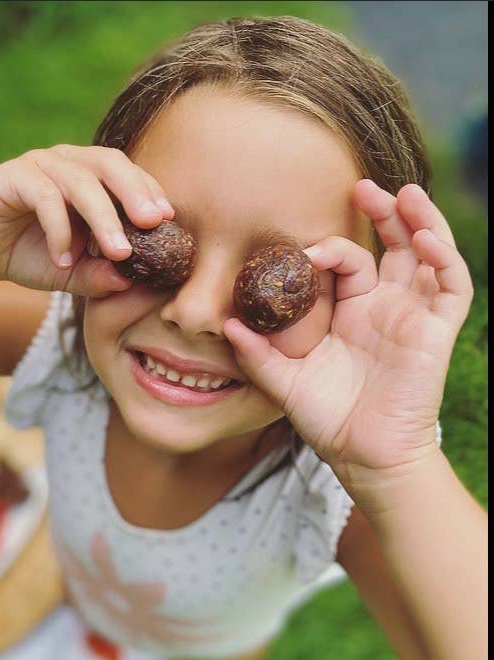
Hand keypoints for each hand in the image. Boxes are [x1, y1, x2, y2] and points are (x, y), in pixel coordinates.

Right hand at [0, 144, 174, 296]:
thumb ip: (98, 276)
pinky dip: (58, 229)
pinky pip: (44, 195)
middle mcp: (68, 163)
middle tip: (152, 223)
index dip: (150, 192)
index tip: (169, 222)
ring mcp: (40, 165)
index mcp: (89, 177)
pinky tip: (62, 259)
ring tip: (117, 253)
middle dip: (135, 192)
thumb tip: (131, 282)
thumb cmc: (26, 256)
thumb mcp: (69, 273)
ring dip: (103, 217)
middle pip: (110, 164)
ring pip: (81, 180)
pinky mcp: (12, 176)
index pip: (128, 175)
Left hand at [224, 181, 472, 478]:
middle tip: (360, 186)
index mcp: (348, 315)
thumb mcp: (284, 382)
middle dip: (380, 214)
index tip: (305, 247)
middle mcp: (383, 308)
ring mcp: (412, 316)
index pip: (344, 265)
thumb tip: (225, 326)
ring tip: (402, 192)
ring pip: (426, 255)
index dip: (329, 248)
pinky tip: (423, 236)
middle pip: (389, 248)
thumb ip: (257, 354)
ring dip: (418, 221)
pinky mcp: (437, 331)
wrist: (362, 455)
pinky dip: (443, 257)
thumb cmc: (327, 419)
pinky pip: (451, 286)